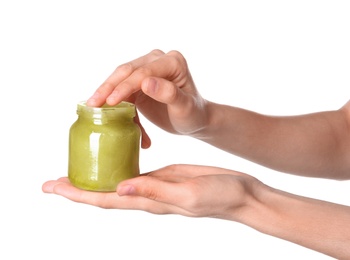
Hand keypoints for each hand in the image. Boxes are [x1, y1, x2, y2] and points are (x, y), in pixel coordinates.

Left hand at [42, 164, 262, 219]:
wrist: (240, 193)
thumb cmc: (221, 195)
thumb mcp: (188, 193)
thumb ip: (155, 191)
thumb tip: (120, 187)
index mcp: (152, 201)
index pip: (106, 200)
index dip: (79, 195)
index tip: (54, 188)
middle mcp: (148, 195)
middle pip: (105, 193)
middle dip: (78, 188)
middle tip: (53, 180)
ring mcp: (156, 185)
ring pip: (117, 182)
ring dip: (95, 178)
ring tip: (76, 169)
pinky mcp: (165, 174)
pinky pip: (134, 171)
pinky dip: (117, 166)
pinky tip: (111, 159)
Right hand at [87, 50, 208, 147]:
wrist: (194, 120)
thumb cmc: (193, 115)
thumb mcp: (185, 108)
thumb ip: (170, 94)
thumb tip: (147, 82)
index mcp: (173, 62)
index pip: (143, 72)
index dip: (125, 87)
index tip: (110, 102)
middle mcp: (158, 60)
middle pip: (127, 71)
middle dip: (108, 87)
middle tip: (93, 104)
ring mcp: (148, 68)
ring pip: (121, 78)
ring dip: (107, 93)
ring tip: (93, 109)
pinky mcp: (139, 80)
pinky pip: (123, 89)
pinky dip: (115, 102)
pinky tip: (105, 112)